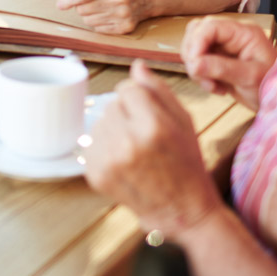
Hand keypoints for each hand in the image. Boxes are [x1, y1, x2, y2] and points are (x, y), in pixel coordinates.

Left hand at [58, 0, 151, 33]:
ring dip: (89, 15)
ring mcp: (124, 14)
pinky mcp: (126, 27)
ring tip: (101, 7)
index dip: (68, 0)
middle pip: (83, 9)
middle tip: (90, 1)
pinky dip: (98, 23)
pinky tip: (108, 14)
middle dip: (80, 6)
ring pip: (89, 21)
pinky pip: (98, 29)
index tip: (61, 4)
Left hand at [84, 61, 223, 239]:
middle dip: (125, 115)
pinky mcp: (95, 174)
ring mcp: (109, 160)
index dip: (139, 100)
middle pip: (111, 105)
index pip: (127, 88)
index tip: (150, 116)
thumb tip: (136, 66)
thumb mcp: (184, 121)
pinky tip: (123, 163)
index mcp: (154, 126)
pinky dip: (103, 149)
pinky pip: (90, 144)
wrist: (181, 209)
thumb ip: (159, 90)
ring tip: (135, 151)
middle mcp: (128, 142)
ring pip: (99, 123)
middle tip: (145, 138)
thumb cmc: (186, 163)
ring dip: (113, 131)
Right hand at [181, 17, 275, 110]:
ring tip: (212, 85)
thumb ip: (222, 68)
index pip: (209, 26)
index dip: (196, 43)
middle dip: (194, 55)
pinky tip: (216, 88)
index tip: (194, 65)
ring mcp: (224, 47)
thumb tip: (194, 64)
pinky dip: (200, 76)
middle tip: (202, 77)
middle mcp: (231, 36)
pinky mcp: (218, 60)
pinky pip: (197, 62)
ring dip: (195, 68)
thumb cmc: (272, 87)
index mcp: (243, 33)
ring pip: (194, 47)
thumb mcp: (250, 78)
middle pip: (197, 32)